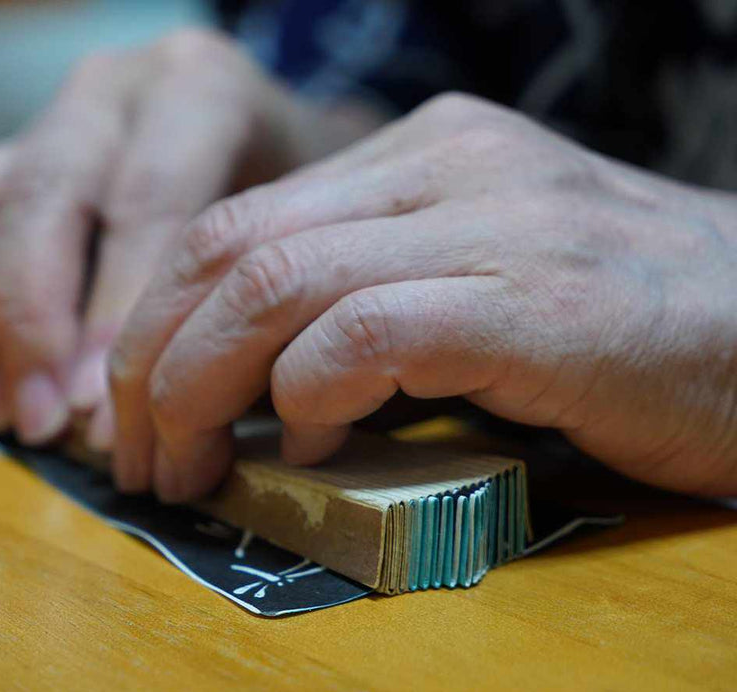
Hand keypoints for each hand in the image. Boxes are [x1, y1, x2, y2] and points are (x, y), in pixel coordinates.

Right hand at [0, 28, 379, 446]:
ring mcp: (57, 116)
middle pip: (45, 198)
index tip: (100, 408)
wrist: (279, 153)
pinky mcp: (15, 153)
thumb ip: (251, 294)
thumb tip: (176, 413)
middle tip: (45, 425)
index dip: (115, 314)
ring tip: (8, 415)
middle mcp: (117, 90)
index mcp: (201, 90)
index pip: (150, 202)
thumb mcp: (304, 237)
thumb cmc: (302, 213)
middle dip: (32, 324)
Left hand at [110, 92, 736, 499]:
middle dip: (156, 363)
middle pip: (231, 250)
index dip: (159, 322)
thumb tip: (260, 380)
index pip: (236, 222)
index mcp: (419, 155)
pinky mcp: (528, 301)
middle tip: (141, 454)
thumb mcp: (472, 282)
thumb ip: (369, 301)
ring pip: (277, 287)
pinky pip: (366, 338)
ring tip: (193, 468)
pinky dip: (309, 400)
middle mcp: (444, 166)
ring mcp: (488, 223)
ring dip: (205, 390)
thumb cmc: (618, 325)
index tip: (141, 411)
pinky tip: (309, 451)